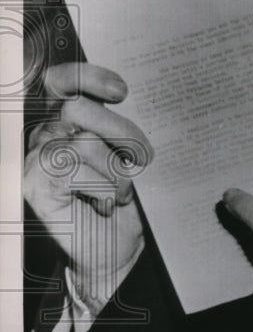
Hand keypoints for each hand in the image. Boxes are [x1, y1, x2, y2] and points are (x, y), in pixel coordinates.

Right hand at [24, 62, 151, 309]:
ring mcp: (34, 160)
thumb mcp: (124, 158)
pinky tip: (104, 206)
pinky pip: (76, 171)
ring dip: (116, 174)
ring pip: (85, 143)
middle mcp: (42, 136)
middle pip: (78, 108)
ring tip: (120, 195)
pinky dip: (103, 190)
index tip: (121, 92)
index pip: (62, 80)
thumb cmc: (119, 205)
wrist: (111, 256)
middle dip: (120, 132)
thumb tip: (121, 99)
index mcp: (63, 122)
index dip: (88, 76)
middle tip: (139, 158)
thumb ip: (114, 127)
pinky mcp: (35, 186)